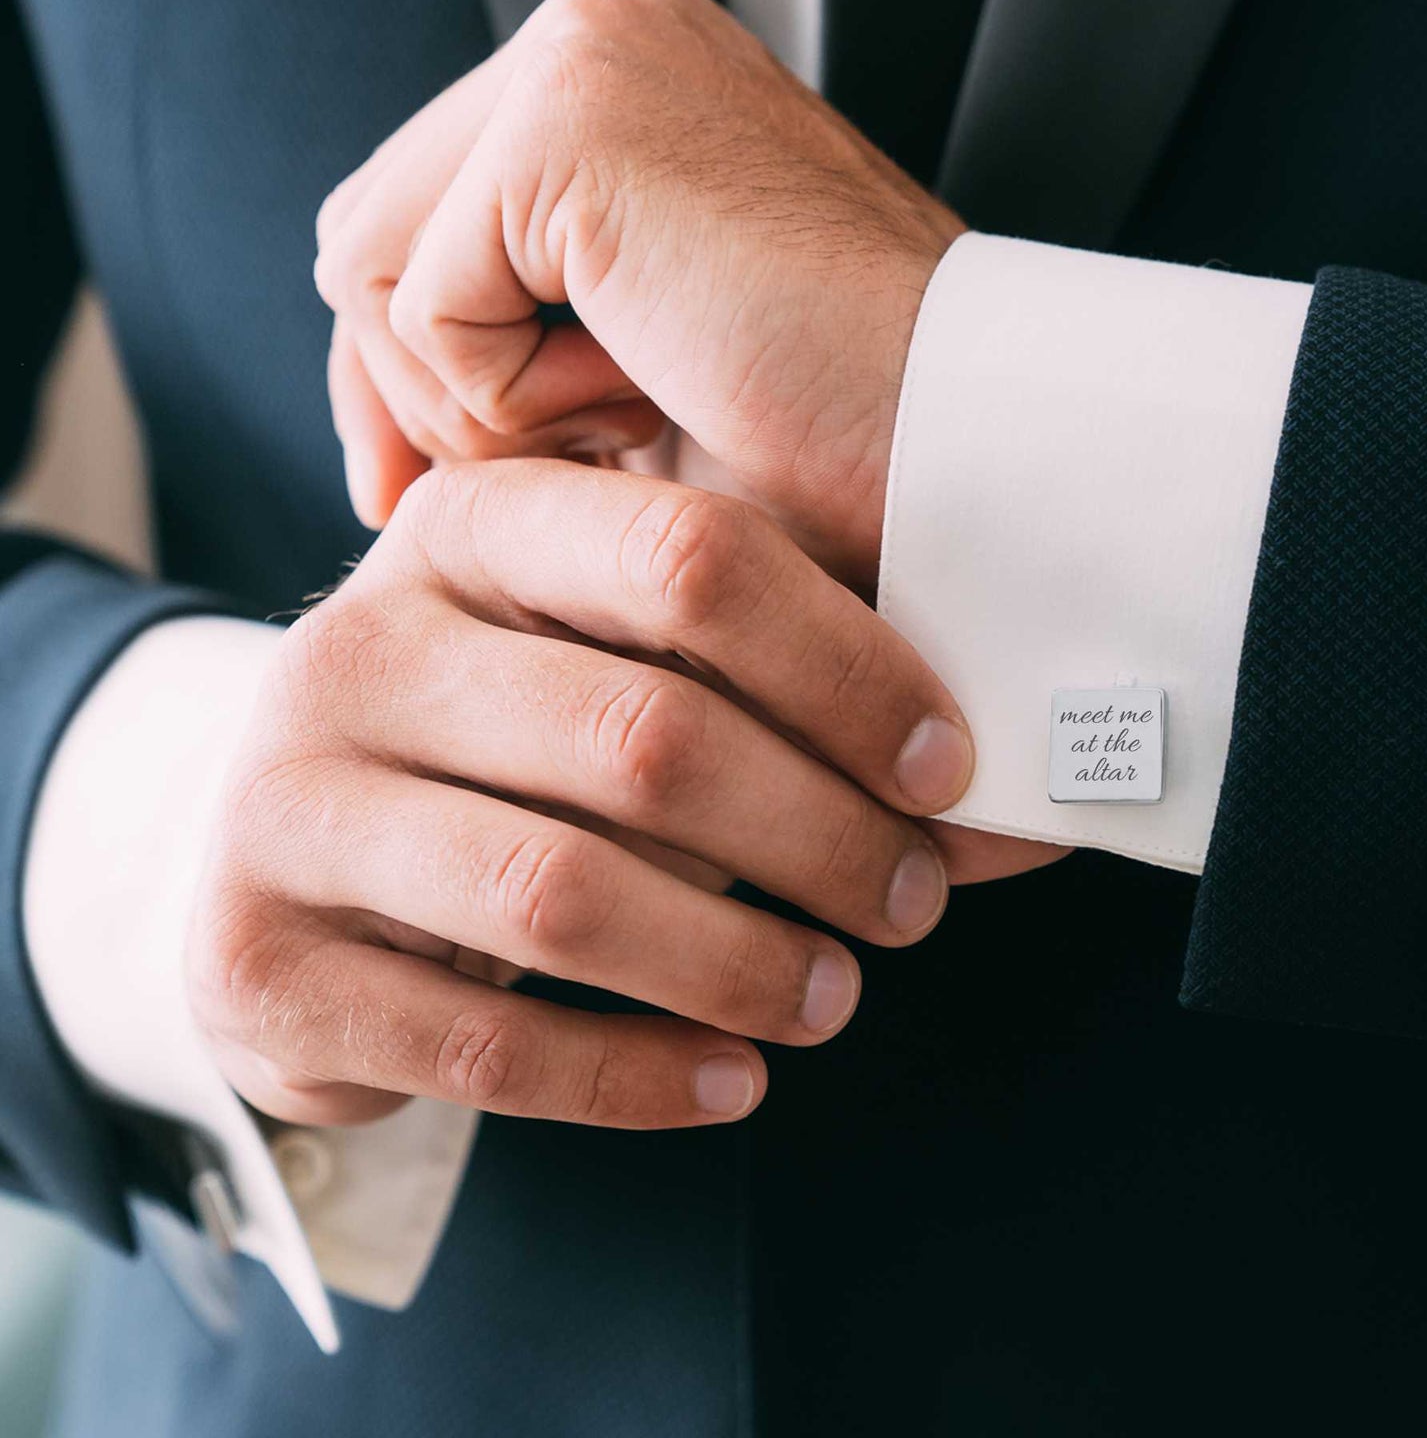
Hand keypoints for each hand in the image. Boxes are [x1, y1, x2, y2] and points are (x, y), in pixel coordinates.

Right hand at [187, 461, 974, 1127]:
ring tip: (835, 997)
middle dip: (819, 836)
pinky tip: (732, 1081)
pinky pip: (483, 1047)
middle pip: (643, 738)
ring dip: (739, 965)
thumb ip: (768, 692)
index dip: (846, 670)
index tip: (945, 770)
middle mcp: (355, 648)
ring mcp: (283, 806)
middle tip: (912, 902)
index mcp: (467, 530)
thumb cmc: (506, 737)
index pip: (688, 560)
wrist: (295, 843)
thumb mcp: (608, 659)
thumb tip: (988, 816)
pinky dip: (635, 1076)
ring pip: (563, 897)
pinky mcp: (254, 963)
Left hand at [314, 0, 965, 586]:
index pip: (419, 212)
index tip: (414, 491)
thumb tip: (381, 405)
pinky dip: (503, 401)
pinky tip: (642, 400)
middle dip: (408, 394)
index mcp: (627, 75)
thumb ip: (524, 333)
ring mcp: (583, 55)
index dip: (400, 371)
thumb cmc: (841, 434)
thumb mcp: (647, 370)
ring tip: (630, 426)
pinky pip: (418, 302)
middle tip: (512, 486)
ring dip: (477, 407)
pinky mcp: (568, 120)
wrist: (968, 444)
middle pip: (370, 232)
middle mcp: (599, 30)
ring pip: (370, 269)